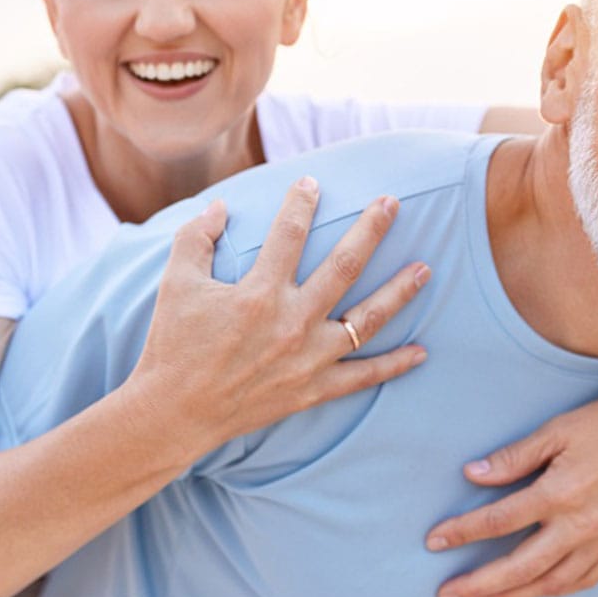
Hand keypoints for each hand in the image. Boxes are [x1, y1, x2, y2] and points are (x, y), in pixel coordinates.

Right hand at [124, 176, 430, 456]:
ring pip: (367, 320)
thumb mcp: (176, 283)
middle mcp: (292, 323)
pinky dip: (394, 366)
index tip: (312, 183)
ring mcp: (308, 359)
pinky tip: (422, 351)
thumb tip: (219, 206)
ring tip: (424, 268)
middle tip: (392, 203)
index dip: (301, 204)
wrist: (173, 413)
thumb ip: (196, 238)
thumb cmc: (173, 345)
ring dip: (399, 291)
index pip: (289, 235)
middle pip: (344, 267)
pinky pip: (363, 377)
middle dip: (370, 230)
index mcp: (258, 293)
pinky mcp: (313, 390)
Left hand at [425, 331, 597, 596]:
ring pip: (550, 584)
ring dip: (511, 596)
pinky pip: (581, 582)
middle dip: (477, 584)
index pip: (498, 521)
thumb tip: (470, 475)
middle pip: (519, 567)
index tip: (432, 540)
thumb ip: (512, 457)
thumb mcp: (555, 430)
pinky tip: (531, 591)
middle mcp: (582, 526)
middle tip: (444, 594)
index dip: (461, 532)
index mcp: (560, 494)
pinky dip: (551, 590)